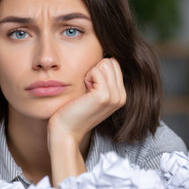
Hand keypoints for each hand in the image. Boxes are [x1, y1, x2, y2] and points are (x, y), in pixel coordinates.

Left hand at [47, 58, 125, 185]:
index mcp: (121, 95)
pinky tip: (84, 93)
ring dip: (91, 73)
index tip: (90, 88)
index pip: (114, 64)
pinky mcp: (104, 96)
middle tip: (87, 89)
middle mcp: (122, 96)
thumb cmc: (74, 110)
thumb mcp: (93, 93)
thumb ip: (102, 80)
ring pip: (105, 64)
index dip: (98, 71)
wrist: (66, 131)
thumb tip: (103, 58)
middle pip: (111, 62)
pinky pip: (96, 70)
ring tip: (86, 91)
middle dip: (95, 70)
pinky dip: (87, 76)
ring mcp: (115, 96)